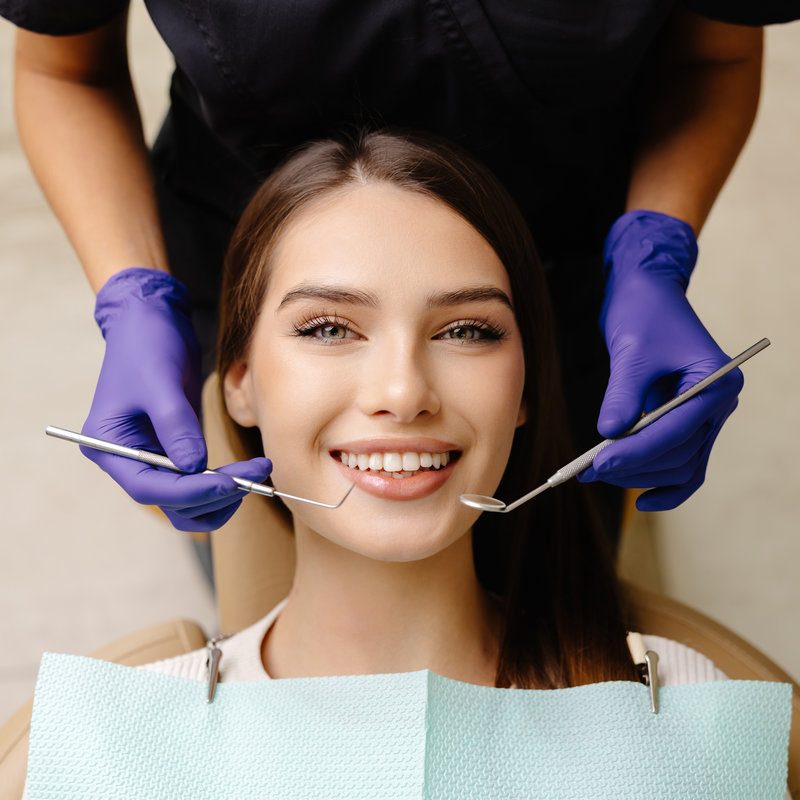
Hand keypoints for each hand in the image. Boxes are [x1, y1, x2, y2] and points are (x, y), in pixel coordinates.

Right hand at [81, 268, 270, 530]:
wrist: (151, 319)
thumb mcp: (161, 382)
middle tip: (255, 476)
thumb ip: (175, 426)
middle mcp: (127, 458)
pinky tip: (247, 471)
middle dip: (214, 494)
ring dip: (221, 495)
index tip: (231, 483)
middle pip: (170, 501)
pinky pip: (196, 481)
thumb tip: (194, 468)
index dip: (191, 492)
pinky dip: (221, 483)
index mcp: (108, 445)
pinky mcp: (173, 447)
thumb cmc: (147, 344)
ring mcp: (151, 455)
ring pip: (186, 500)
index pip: (148, 487)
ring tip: (256, 474)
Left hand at [577, 211, 742, 511]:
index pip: (676, 431)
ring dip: (639, 474)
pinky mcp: (684, 420)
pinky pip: (681, 461)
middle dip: (633, 465)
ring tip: (594, 472)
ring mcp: (703, 415)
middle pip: (679, 454)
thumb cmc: (644, 311)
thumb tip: (610, 435)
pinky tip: (640, 498)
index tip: (597, 462)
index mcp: (715, 382)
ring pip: (679, 464)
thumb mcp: (632, 350)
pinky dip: (663, 481)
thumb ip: (623, 394)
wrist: (647, 291)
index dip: (636, 451)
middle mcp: (717, 403)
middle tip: (588, 470)